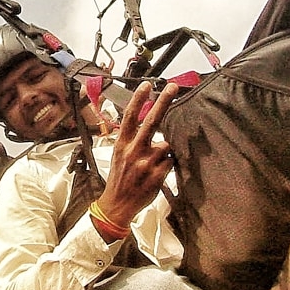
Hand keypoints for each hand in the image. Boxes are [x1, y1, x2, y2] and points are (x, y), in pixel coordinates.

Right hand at [97, 81, 178, 228]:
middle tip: (173, 87)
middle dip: (163, 101)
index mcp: (121, 144)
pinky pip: (170, 160)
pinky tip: (157, 171)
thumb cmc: (119, 178)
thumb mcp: (118, 154)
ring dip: (164, 150)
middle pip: (151, 121)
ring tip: (154, 162)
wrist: (117, 205)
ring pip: (165, 144)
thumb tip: (146, 123)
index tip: (148, 84)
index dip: (139, 99)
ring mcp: (146, 163)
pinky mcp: (157, 175)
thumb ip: (131, 139)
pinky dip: (167, 163)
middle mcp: (133, 151)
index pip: (129, 116)